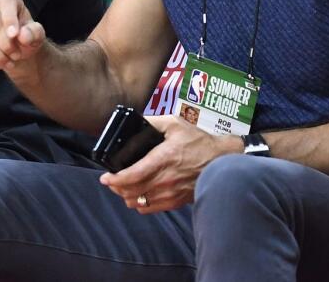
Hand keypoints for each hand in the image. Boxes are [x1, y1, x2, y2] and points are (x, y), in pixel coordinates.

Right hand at [0, 0, 46, 80]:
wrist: (16, 49)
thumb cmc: (27, 37)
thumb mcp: (37, 35)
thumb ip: (34, 33)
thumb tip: (23, 35)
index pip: (6, 2)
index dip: (9, 19)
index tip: (14, 36)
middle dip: (5, 43)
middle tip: (16, 56)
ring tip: (7, 61)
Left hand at [99, 115, 233, 214]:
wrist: (223, 161)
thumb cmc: (199, 141)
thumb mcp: (175, 124)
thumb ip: (153, 122)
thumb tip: (135, 121)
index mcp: (163, 159)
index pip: (132, 175)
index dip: (115, 179)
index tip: (105, 177)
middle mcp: (166, 179)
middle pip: (131, 191)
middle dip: (117, 187)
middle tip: (111, 180)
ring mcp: (171, 193)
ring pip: (139, 202)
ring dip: (126, 196)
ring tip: (122, 187)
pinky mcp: (176, 201)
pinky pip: (151, 209)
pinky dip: (140, 204)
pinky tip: (138, 195)